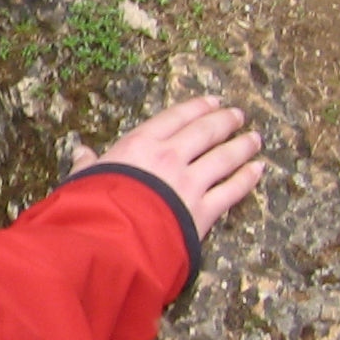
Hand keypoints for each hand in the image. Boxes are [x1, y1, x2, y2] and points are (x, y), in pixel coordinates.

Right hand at [69, 95, 263, 235]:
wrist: (109, 239)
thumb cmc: (90, 206)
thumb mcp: (83, 179)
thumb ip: (87, 165)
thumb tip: (81, 152)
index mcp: (140, 145)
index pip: (174, 118)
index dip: (196, 107)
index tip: (212, 101)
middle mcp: (170, 157)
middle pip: (205, 132)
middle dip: (224, 121)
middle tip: (238, 115)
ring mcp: (190, 183)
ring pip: (224, 158)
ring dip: (242, 146)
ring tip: (255, 138)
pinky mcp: (203, 211)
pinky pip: (232, 191)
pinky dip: (247, 179)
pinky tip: (258, 170)